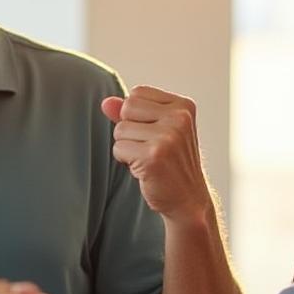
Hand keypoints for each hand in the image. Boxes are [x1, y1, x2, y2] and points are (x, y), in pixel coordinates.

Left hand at [102, 86, 212, 221]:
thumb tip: (105, 102)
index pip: (137, 94)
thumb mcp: (157, 131)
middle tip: (148, 147)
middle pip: (127, 108)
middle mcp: (179, 118)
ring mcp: (168, 136)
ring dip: (127, 147)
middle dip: (129, 129)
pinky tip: (144, 169)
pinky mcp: (154, 155)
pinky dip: (125, 160)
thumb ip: (132, 114)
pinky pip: (119, 148)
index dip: (135, 115)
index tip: (153, 133)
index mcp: (183, 107)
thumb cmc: (171, 163)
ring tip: (148, 159)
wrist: (188, 199)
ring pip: (120, 129)